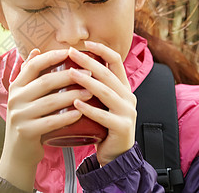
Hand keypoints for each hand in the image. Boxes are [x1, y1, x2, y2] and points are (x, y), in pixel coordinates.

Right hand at [0, 48, 92, 190]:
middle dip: (69, 76)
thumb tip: (36, 51)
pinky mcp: (26, 132)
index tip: (70, 51)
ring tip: (90, 93)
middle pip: (45, 82)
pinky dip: (66, 117)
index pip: (33, 65)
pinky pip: (50, 122)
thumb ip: (29, 76)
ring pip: (50, 102)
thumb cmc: (28, 120)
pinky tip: (80, 113)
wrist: (17, 153)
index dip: (51, 57)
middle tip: (89, 73)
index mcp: (16, 86)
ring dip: (72, 96)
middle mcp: (15, 98)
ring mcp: (19, 115)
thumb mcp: (24, 97)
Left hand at [69, 41, 136, 165]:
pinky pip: (103, 116)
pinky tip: (75, 103)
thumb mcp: (101, 102)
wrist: (116, 155)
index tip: (84, 43)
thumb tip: (71, 66)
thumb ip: (93, 86)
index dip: (101, 49)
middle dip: (88, 61)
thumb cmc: (103, 126)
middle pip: (107, 73)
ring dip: (86, 81)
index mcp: (123, 87)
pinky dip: (88, 109)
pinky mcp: (122, 127)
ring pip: (105, 92)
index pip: (116, 61)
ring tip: (70, 73)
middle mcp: (128, 96)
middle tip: (71, 53)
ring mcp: (127, 112)